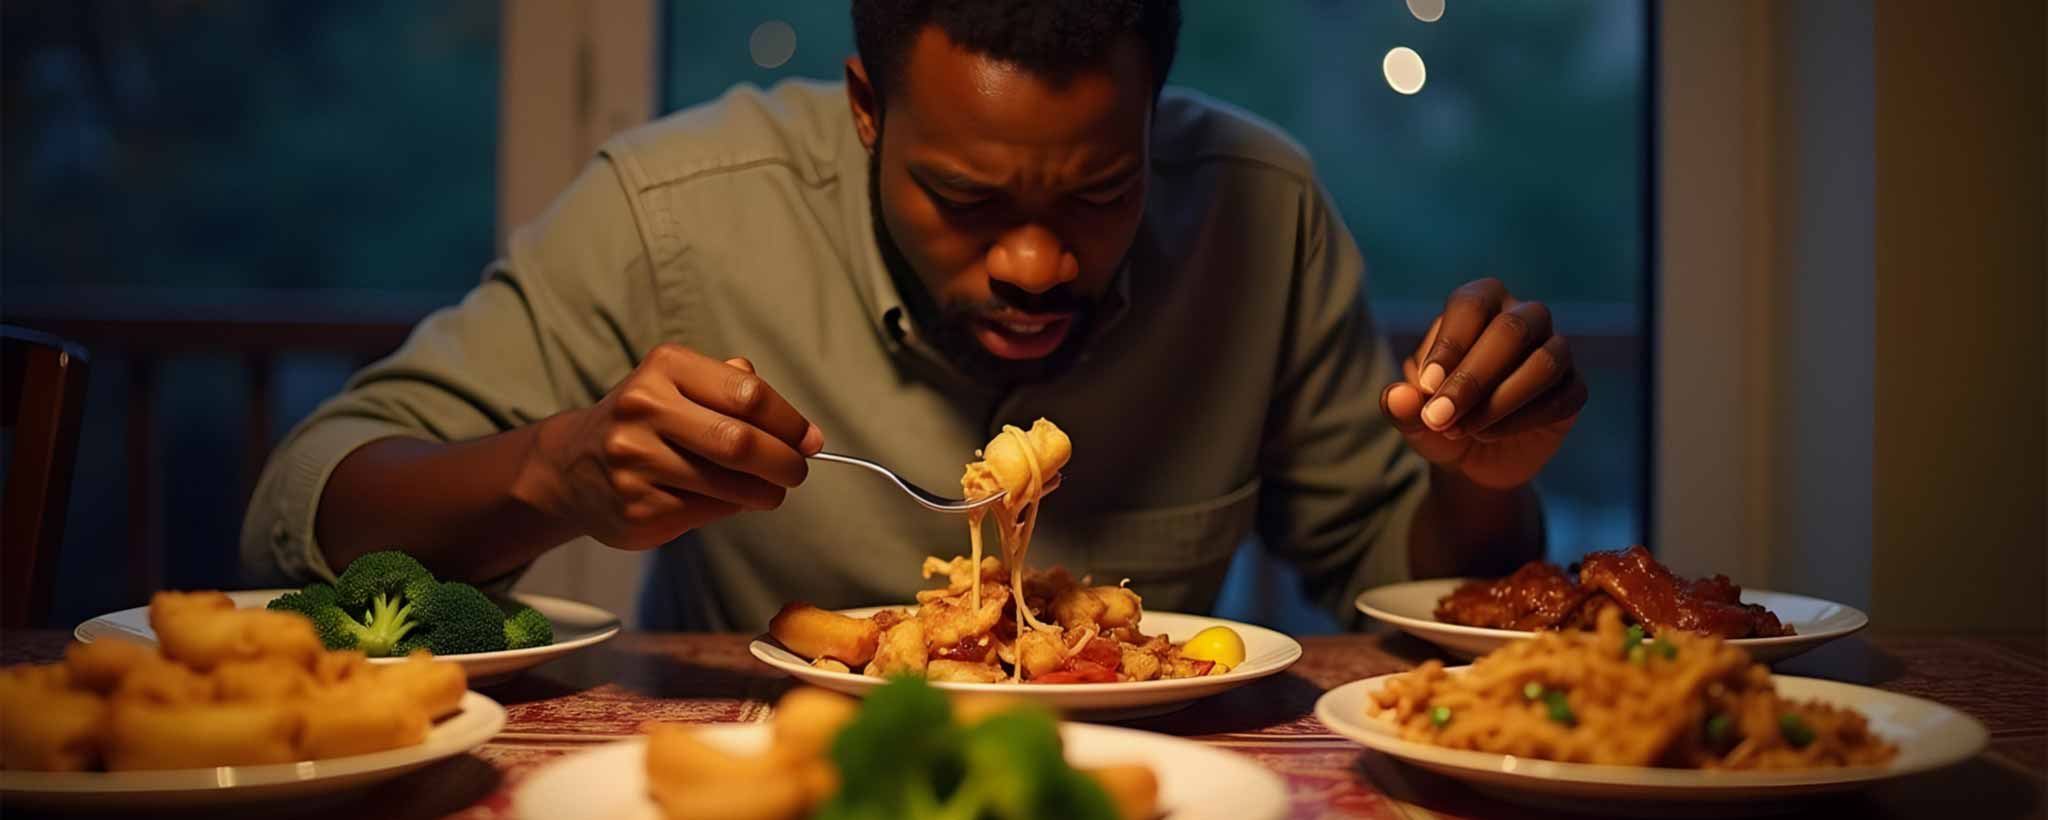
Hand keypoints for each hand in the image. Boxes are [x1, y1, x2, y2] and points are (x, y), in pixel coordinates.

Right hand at [522, 344, 823, 549]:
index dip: (789, 422)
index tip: (809, 440)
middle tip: (797, 471)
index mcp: (665, 368)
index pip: (748, 393)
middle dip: (784, 462)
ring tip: (770, 491)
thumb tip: (802, 431)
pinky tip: (725, 500)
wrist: (573, 467)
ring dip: (764, 492)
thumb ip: (736, 392)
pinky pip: (705, 512)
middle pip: (741, 441)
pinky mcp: (636, 506)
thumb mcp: (681, 385)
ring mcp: (636, 461)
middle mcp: (644, 409)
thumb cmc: (648, 422)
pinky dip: (729, 508)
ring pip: (728, 484)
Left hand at [1380, 279, 1586, 489]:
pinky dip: (1522, 421)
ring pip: (1544, 362)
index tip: (1425, 387)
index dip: (1450, 344)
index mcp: (1480, 304)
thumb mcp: (1411, 418)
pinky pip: (1562, 397)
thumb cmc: (1437, 419)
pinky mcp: (1573, 388)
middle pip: (1512, 330)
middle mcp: (1524, 317)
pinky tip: (1488, 436)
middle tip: (1439, 417)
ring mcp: (1555, 350)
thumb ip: (1400, 406)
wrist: (1469, 458)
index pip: (1472, 304)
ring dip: (1499, 402)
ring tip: (1461, 430)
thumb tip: (1398, 397)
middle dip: (1473, 378)